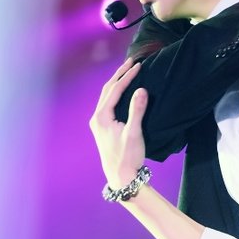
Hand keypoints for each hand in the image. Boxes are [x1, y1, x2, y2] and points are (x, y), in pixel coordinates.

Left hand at [89, 59, 148, 189]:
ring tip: (127, 71)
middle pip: (107, 90)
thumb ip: (137, 110)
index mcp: (102, 117)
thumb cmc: (128, 156)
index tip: (138, 66)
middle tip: (131, 62)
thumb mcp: (134, 133)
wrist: (121, 177)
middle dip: (119, 75)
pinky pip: (108, 103)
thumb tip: (141, 90)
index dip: (126, 77)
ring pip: (106, 96)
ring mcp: (98, 123)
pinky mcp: (103, 127)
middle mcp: (97, 118)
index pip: (114, 90)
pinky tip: (123, 91)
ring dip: (116, 83)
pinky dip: (115, 93)